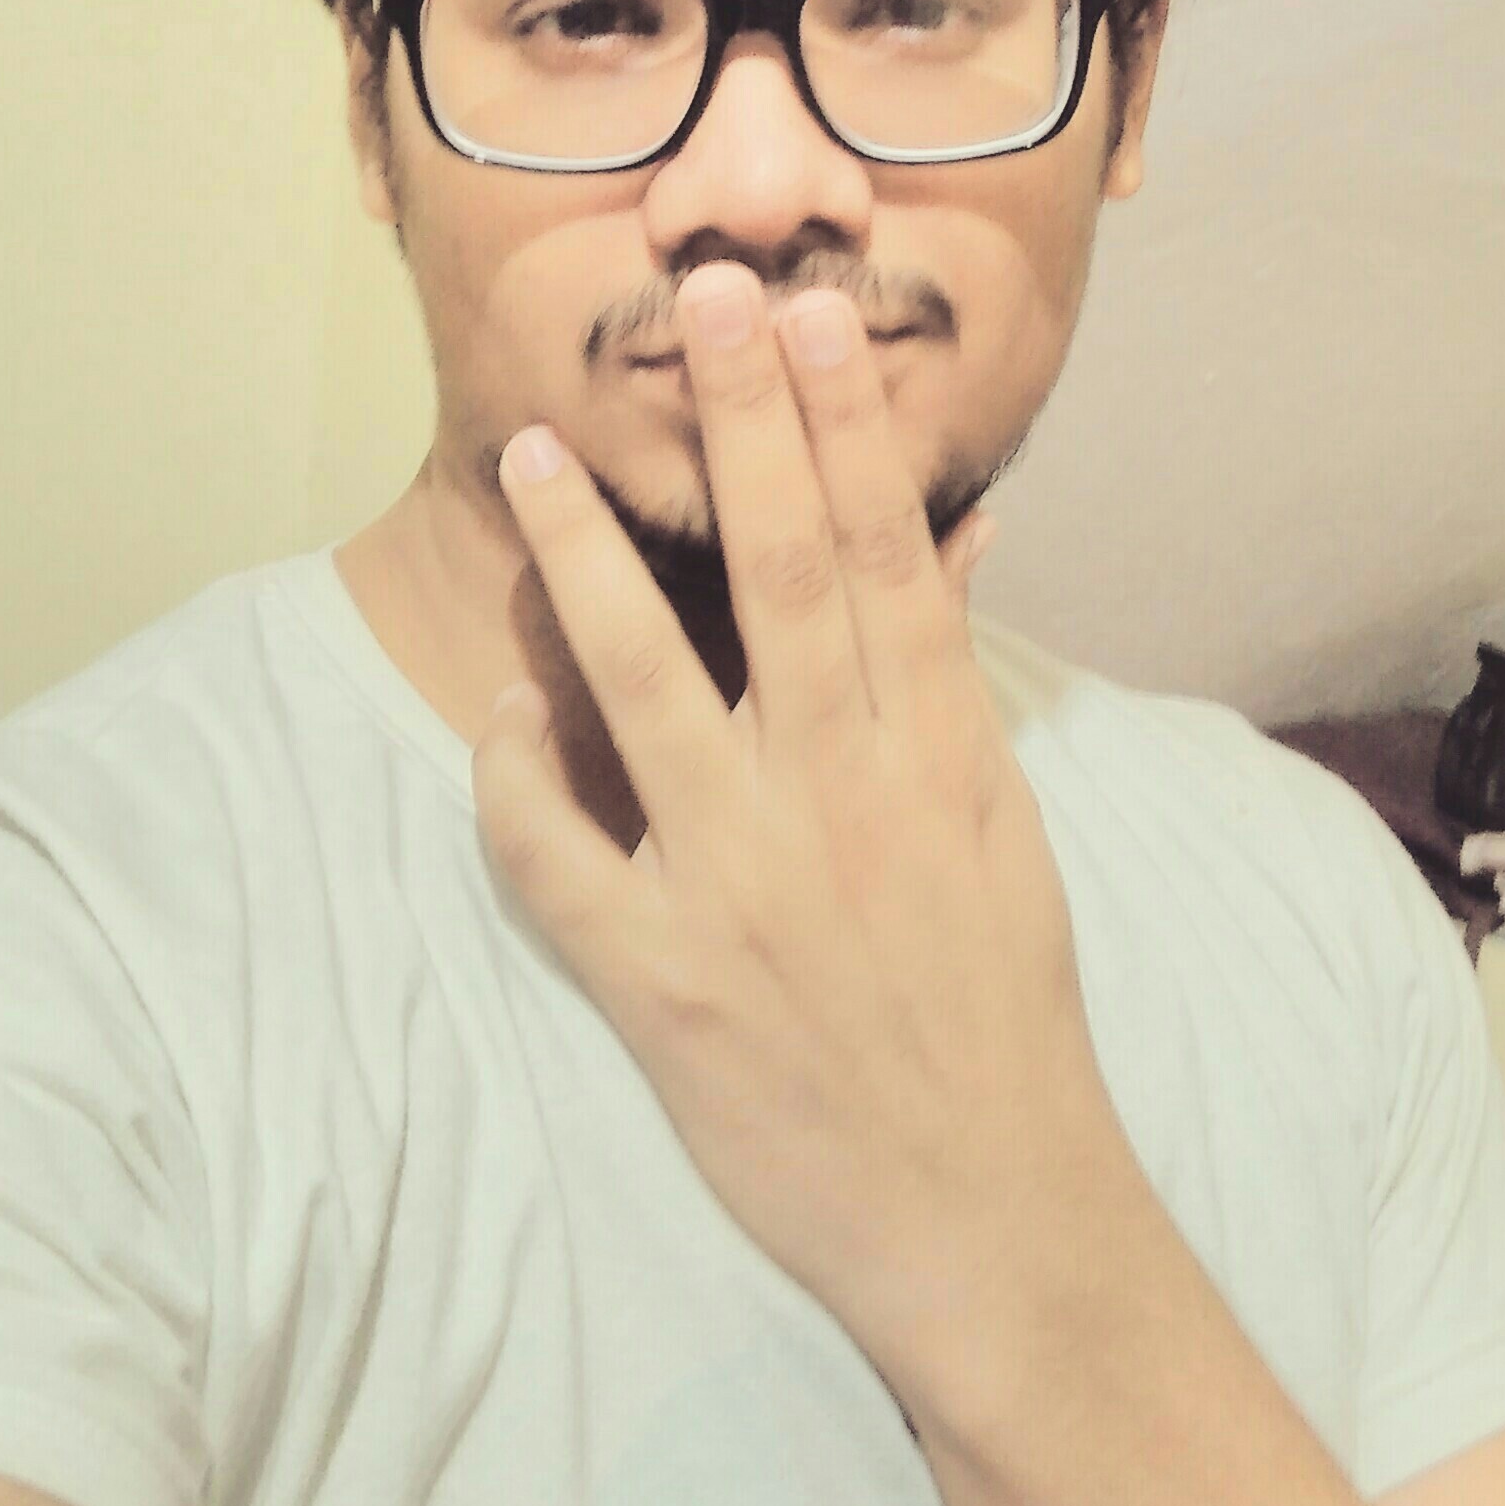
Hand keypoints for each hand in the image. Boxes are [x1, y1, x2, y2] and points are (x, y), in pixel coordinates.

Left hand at [470, 260, 1121, 1394]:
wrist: (990, 1211)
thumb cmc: (998, 1009)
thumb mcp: (1004, 829)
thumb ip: (954, 680)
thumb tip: (952, 534)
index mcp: (938, 755)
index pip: (885, 555)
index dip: (842, 426)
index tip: (806, 315)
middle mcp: (843, 798)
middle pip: (785, 578)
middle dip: (741, 427)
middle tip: (700, 294)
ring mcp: (746, 886)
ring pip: (649, 688)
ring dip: (583, 562)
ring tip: (533, 451)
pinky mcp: (666, 982)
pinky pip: (565, 861)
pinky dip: (522, 780)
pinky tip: (500, 707)